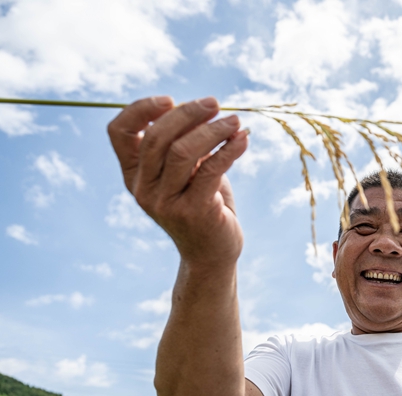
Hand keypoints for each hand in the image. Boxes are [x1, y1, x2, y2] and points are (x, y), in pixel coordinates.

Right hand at [107, 96, 248, 268]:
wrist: (212, 253)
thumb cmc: (201, 204)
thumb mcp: (185, 172)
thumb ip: (183, 143)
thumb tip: (202, 108)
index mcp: (133, 174)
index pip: (119, 132)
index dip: (140, 109)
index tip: (170, 99)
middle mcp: (143, 189)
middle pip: (156, 137)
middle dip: (188, 113)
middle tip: (215, 104)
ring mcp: (166, 202)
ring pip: (182, 151)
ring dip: (213, 130)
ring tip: (235, 121)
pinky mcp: (194, 211)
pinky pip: (211, 170)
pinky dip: (229, 150)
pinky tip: (244, 139)